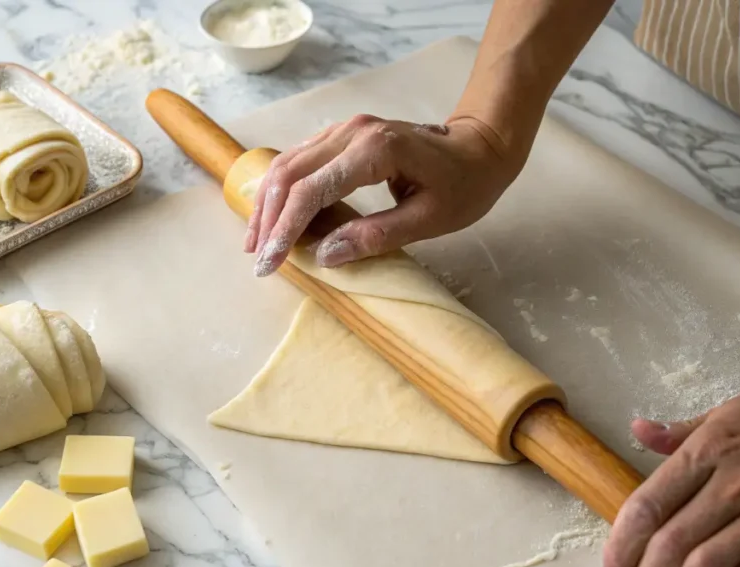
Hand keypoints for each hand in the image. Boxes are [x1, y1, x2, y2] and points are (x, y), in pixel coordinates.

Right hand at [244, 114, 524, 275]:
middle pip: (289, 174)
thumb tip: (325, 256)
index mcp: (375, 151)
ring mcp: (346, 129)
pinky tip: (275, 216)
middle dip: (268, 220)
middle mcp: (352, 132)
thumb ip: (375, 237)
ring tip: (257, 242)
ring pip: (288, 163)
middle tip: (258, 260)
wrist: (482, 145)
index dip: (286, 230)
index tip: (270, 264)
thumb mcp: (429, 220)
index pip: (311, 190)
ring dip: (268, 203)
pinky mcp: (343, 134)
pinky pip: (301, 159)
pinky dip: (282, 189)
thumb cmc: (465, 185)